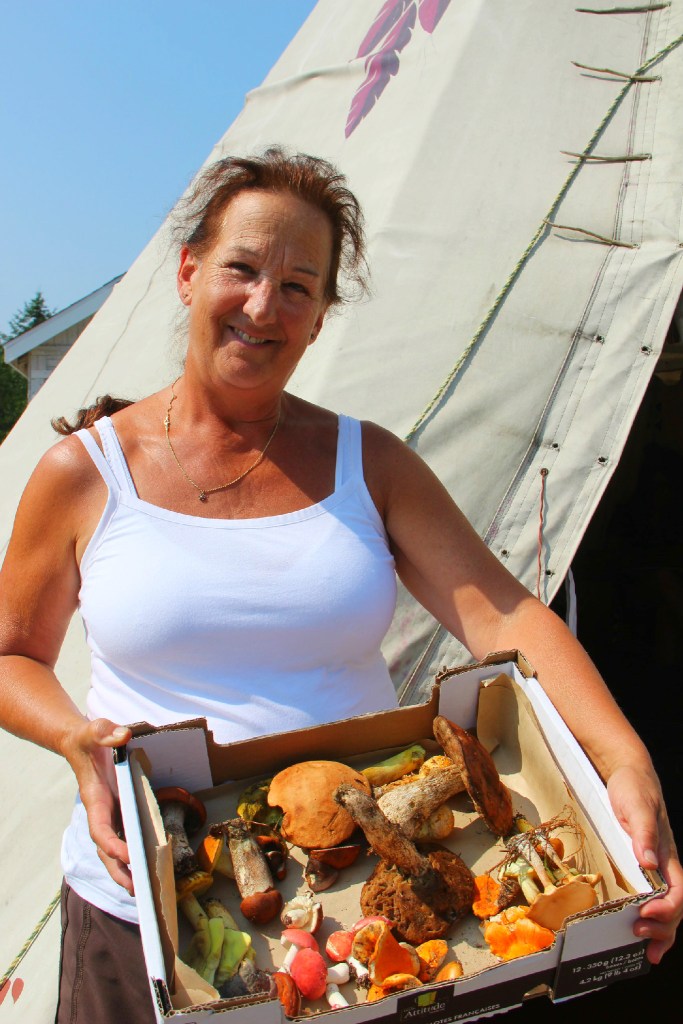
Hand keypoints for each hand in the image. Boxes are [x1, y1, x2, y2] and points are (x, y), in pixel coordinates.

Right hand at [61, 717, 133, 893]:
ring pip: (113, 851)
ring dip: (125, 871)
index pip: (100, 829)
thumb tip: (121, 736)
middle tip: (138, 891)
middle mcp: (101, 812)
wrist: (82, 743)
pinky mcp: (117, 813)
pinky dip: (131, 856)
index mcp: (95, 799)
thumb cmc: (88, 740)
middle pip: (105, 851)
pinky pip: (124, 839)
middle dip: (119, 871)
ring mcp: (109, 815)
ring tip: (144, 892)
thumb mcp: (95, 731)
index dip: (112, 844)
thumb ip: (105, 732)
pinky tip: (146, 868)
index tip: (128, 854)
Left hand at [607, 764, 681, 962]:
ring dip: (660, 933)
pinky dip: (652, 924)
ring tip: (647, 951)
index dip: (667, 908)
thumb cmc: (634, 789)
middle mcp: (665, 866)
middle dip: (662, 926)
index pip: (678, 891)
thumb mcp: (636, 805)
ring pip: (667, 910)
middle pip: (675, 908)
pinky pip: (652, 902)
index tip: (647, 914)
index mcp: (667, 855)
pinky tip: (643, 941)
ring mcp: (655, 870)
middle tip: (638, 934)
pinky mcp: (641, 870)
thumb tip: (648, 860)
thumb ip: (643, 831)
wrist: (628, 776)